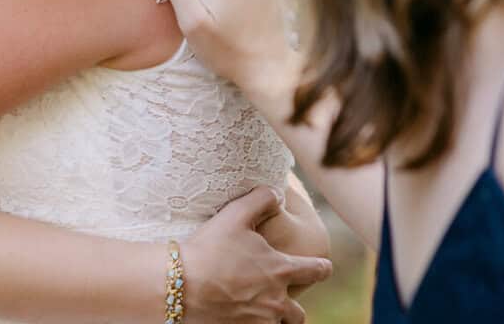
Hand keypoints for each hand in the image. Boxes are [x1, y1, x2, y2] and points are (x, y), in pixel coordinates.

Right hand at [179, 186, 332, 322]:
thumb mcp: (235, 214)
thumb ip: (262, 199)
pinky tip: (239, 316)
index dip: (321, 268)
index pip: (316, 271)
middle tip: (281, 300)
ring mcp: (259, 322)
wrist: (180, 285)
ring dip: (273, 320)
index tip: (323, 267)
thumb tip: (277, 194)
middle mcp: (276, 301)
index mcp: (281, 271)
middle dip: (293, 309)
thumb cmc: (209, 248)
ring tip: (259, 310)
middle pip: (299, 315)